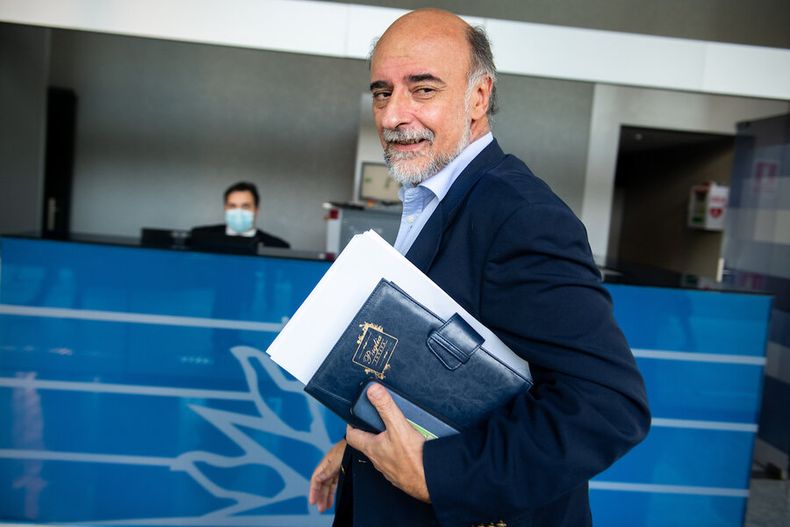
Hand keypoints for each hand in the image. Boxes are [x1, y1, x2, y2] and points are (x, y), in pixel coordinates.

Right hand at [309, 439, 345, 512]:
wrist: (359, 438)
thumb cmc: (348, 446)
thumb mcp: (337, 459)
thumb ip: (328, 470)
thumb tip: (317, 479)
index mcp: (326, 462)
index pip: (316, 478)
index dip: (313, 490)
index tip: (313, 501)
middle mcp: (329, 465)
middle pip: (322, 483)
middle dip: (320, 496)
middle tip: (320, 508)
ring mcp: (336, 467)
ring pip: (328, 484)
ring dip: (326, 495)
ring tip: (326, 506)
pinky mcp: (343, 469)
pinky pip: (335, 482)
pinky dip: (333, 490)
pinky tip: (332, 497)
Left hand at [345, 383, 429, 502]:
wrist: (430, 482)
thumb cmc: (414, 460)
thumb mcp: (398, 427)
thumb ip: (385, 407)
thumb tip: (373, 391)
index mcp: (372, 448)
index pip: (352, 435)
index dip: (351, 424)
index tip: (355, 416)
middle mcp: (377, 460)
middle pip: (367, 443)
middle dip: (371, 431)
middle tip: (379, 419)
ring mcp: (388, 469)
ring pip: (381, 453)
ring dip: (385, 442)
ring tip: (396, 431)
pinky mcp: (400, 474)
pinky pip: (395, 461)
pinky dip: (398, 453)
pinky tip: (409, 448)